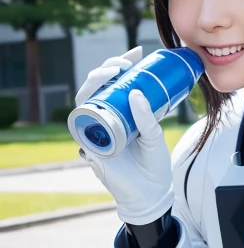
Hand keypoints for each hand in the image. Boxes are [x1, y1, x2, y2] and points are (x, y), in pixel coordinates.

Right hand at [76, 47, 172, 225]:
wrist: (150, 194)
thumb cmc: (153, 166)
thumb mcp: (155, 137)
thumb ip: (149, 117)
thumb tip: (138, 94)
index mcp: (122, 113)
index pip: (116, 82)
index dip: (121, 64)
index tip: (137, 53)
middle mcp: (106, 118)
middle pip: (97, 85)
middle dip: (107, 68)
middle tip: (124, 64)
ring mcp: (96, 130)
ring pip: (85, 99)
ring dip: (95, 82)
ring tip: (112, 73)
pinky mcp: (90, 145)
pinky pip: (84, 124)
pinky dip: (90, 110)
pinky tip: (99, 99)